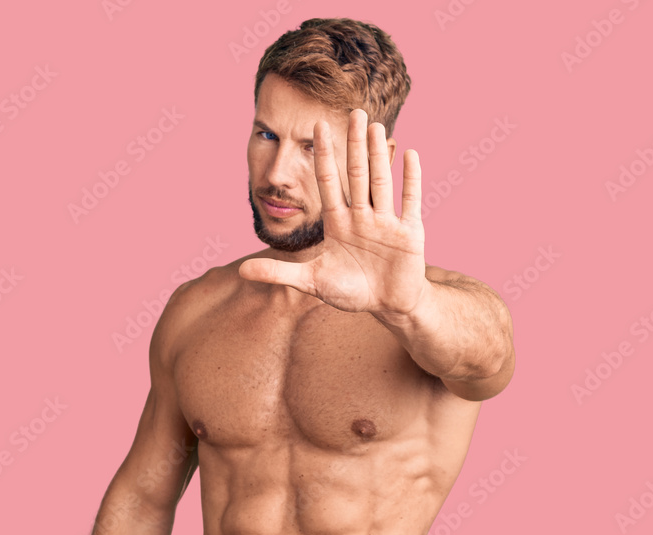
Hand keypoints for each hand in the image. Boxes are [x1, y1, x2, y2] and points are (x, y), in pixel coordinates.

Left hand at [239, 109, 426, 315]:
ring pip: (381, 182)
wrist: (388, 304)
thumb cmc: (351, 291)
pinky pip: (410, 202)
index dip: (322, 155)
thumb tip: (241, 270)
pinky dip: (411, 180)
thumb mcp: (312, 282)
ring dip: (379, 155)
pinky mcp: (409, 233)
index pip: (328, 182)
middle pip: (356, 174)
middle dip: (354, 144)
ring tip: (376, 126)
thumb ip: (279, 273)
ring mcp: (386, 223)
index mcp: (338, 224)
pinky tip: (411, 155)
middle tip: (354, 111)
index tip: (317, 126)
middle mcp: (362, 217)